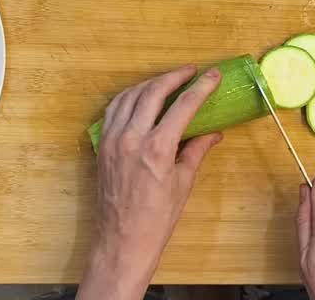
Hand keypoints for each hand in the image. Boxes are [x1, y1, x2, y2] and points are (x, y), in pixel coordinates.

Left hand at [77, 66, 222, 299]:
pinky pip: (113, 110)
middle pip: (152, 92)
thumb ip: (196, 151)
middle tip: (191, 72)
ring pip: (129, 96)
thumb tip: (213, 132)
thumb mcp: (183, 184)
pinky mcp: (101, 146)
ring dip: (149, 83)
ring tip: (167, 81)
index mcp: (157, 148)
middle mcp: (131, 138)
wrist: (122, 242)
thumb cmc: (157, 219)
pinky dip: (128, 98)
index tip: (213, 74)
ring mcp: (112, 140)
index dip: (200, 87)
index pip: (182, 106)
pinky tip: (140, 98)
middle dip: (174, 77)